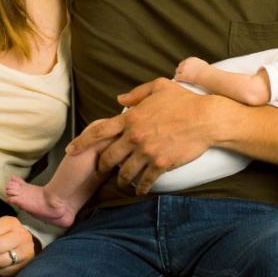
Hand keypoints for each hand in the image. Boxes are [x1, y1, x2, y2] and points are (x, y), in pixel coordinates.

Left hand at [67, 78, 216, 193]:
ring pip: (125, 172)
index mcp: (130, 117)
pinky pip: (144, 180)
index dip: (81, 142)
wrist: (206, 119)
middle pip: (108, 157)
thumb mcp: (159, 87)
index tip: (70, 150)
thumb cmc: (184, 101)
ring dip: (121, 179)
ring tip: (123, 182)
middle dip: (102, 166)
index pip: (98, 131)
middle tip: (102, 170)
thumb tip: (119, 99)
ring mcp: (146, 152)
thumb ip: (136, 93)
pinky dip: (141, 187)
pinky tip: (141, 189)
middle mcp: (134, 136)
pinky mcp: (160, 164)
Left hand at [175, 56, 208, 83]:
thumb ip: (200, 65)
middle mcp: (186, 63)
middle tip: (181, 74)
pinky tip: (177, 81)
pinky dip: (177, 79)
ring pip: (177, 71)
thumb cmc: (208, 71)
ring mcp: (184, 69)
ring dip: (178, 74)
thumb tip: (201, 67)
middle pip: (180, 66)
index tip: (184, 70)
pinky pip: (177, 77)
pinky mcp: (182, 75)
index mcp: (191, 59)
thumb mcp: (204, 65)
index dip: (184, 67)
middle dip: (180, 70)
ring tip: (178, 78)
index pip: (185, 62)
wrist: (206, 75)